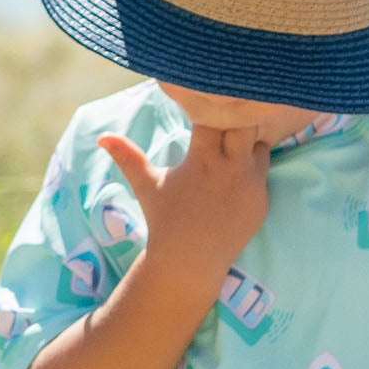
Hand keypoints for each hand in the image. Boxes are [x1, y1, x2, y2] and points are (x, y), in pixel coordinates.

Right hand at [96, 125, 271, 302]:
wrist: (188, 263)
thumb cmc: (165, 220)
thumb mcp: (148, 186)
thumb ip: (128, 157)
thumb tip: (102, 136)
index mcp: (202, 160)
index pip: (215, 117)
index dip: (212, 108)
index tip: (207, 105)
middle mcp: (230, 168)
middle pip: (245, 123)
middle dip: (237, 119)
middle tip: (226, 121)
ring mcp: (250, 183)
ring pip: (260, 143)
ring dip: (248, 141)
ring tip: (232, 147)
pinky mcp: (262, 198)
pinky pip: (266, 169)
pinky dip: (255, 165)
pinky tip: (240, 170)